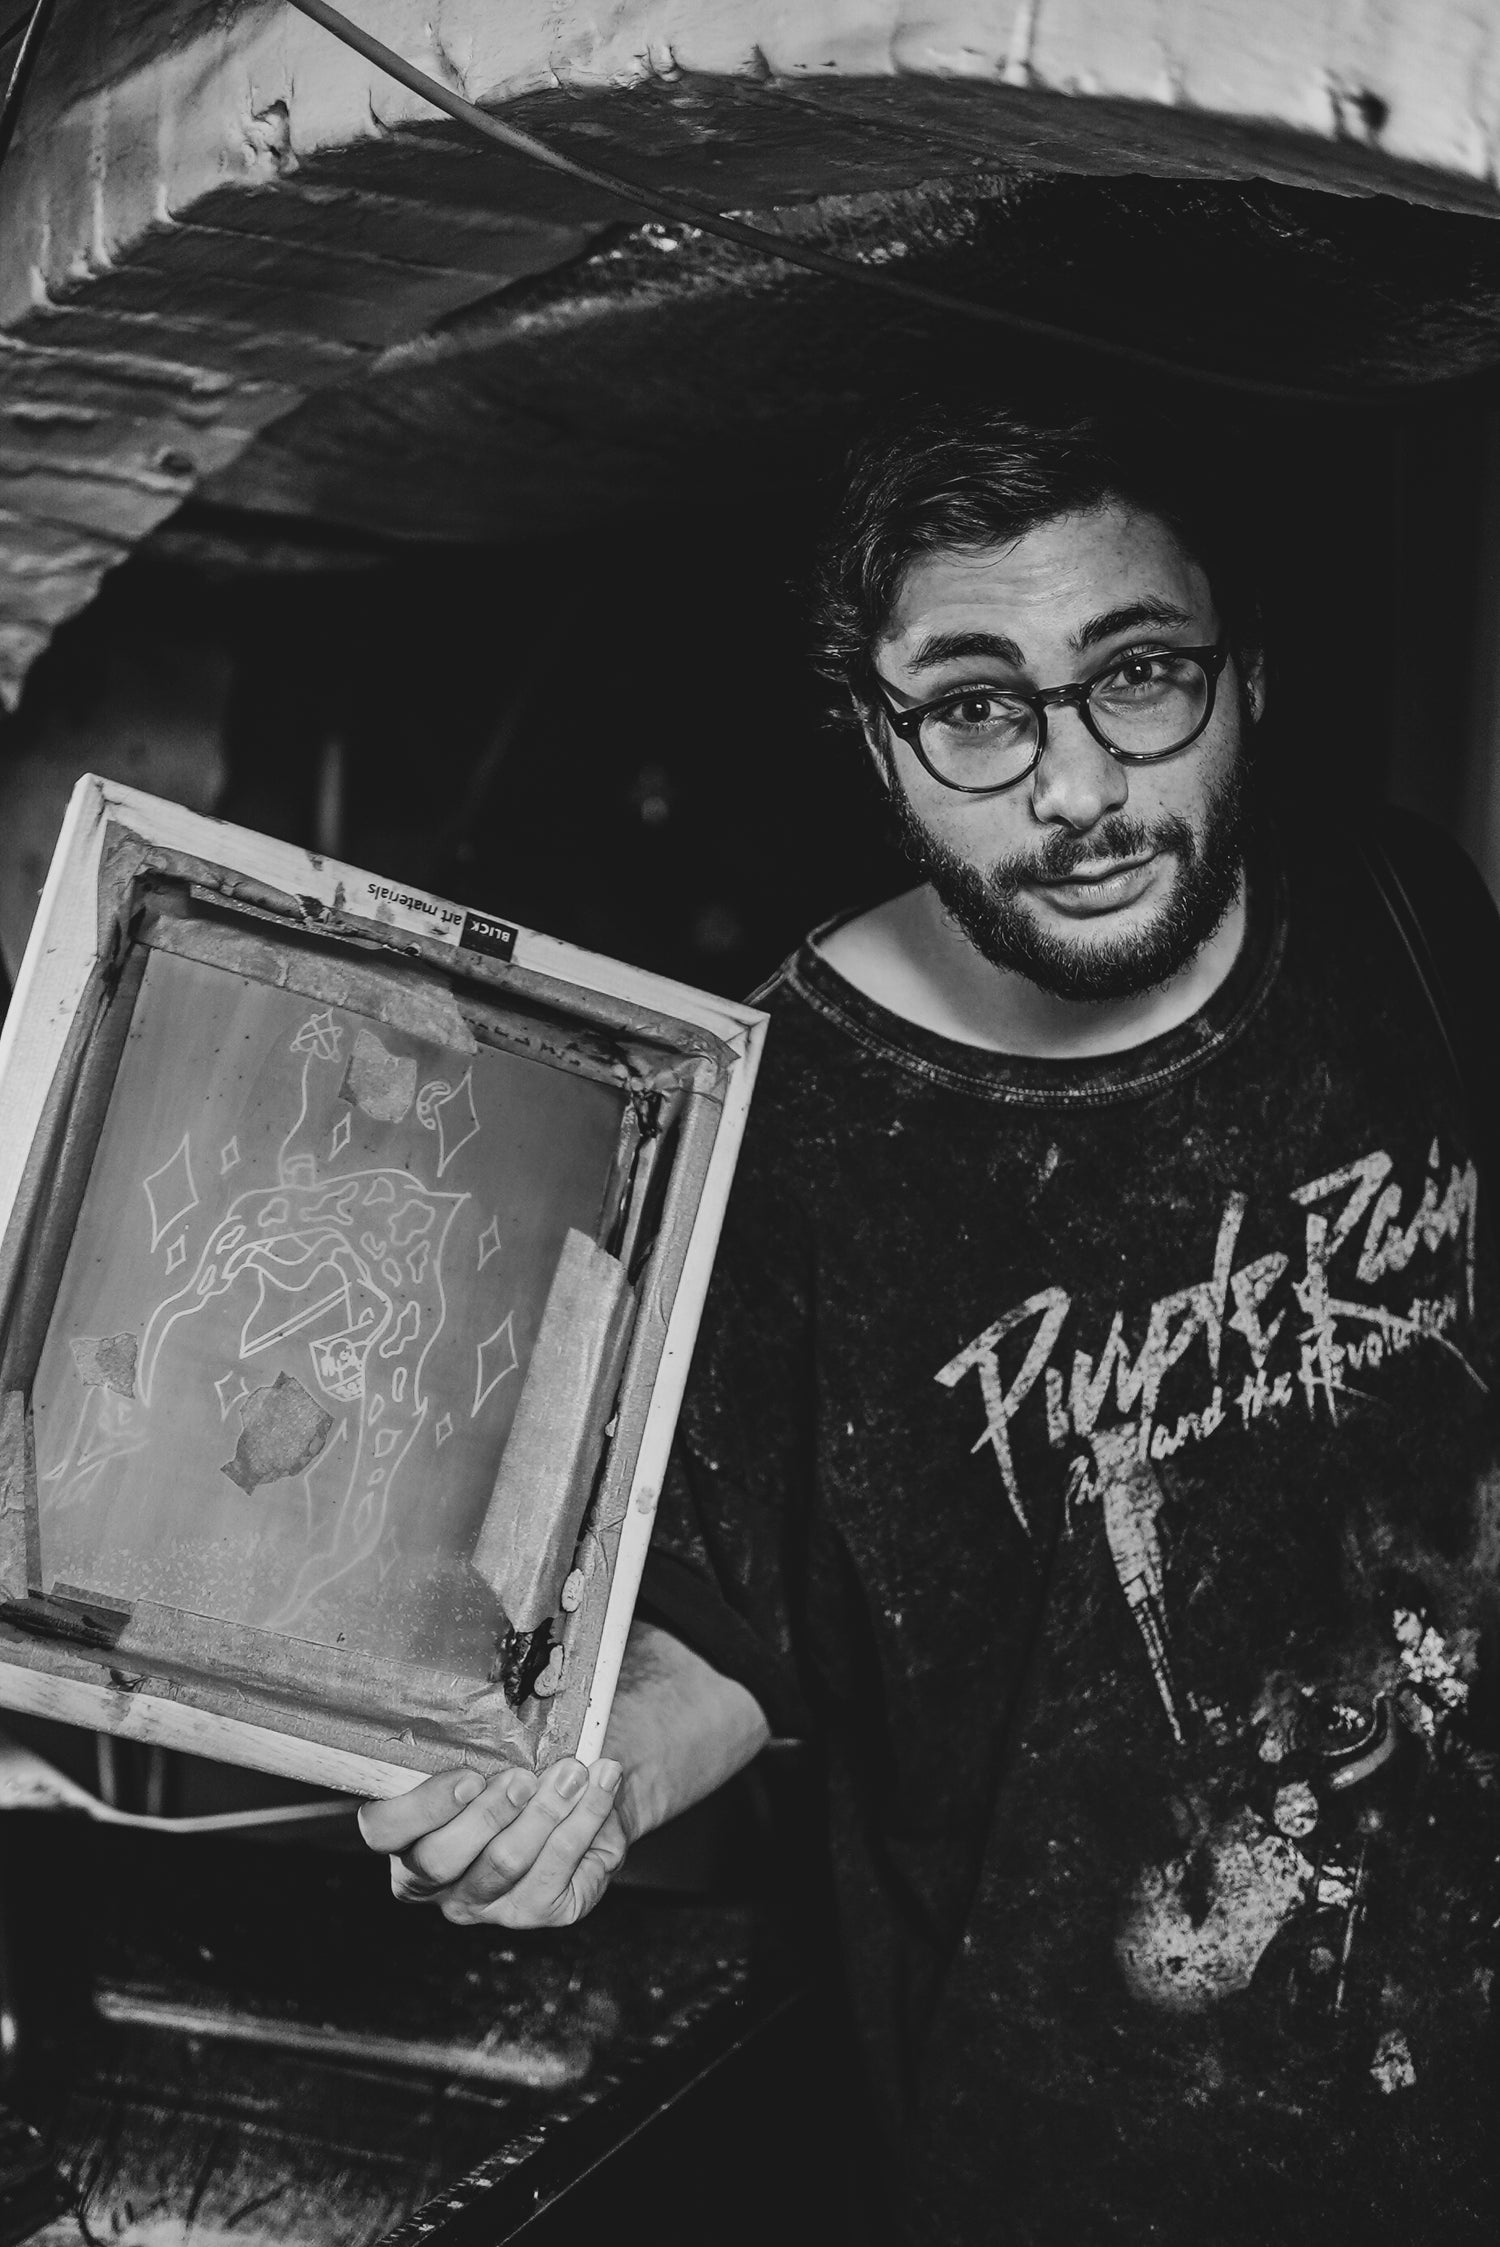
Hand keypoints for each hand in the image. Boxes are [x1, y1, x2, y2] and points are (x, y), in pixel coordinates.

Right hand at [359, 1755, 627, 1928]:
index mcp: (406, 1836)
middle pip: (443, 1858)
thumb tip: (483, 1712)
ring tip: (573, 1772)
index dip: (422, 1807)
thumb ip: (470, 1743)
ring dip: (544, 1812)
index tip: (468, 1777)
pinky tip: (601, 1784)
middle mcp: (437, 1883)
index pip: (384, 1830)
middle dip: (488, 1813)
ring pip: (505, 1863)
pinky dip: (585, 1819)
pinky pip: (559, 1869)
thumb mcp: (486, 1751)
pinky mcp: (541, 1910)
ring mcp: (487, 1904)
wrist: (581, 1784)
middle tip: (525, 1777)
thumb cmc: (519, 1760)